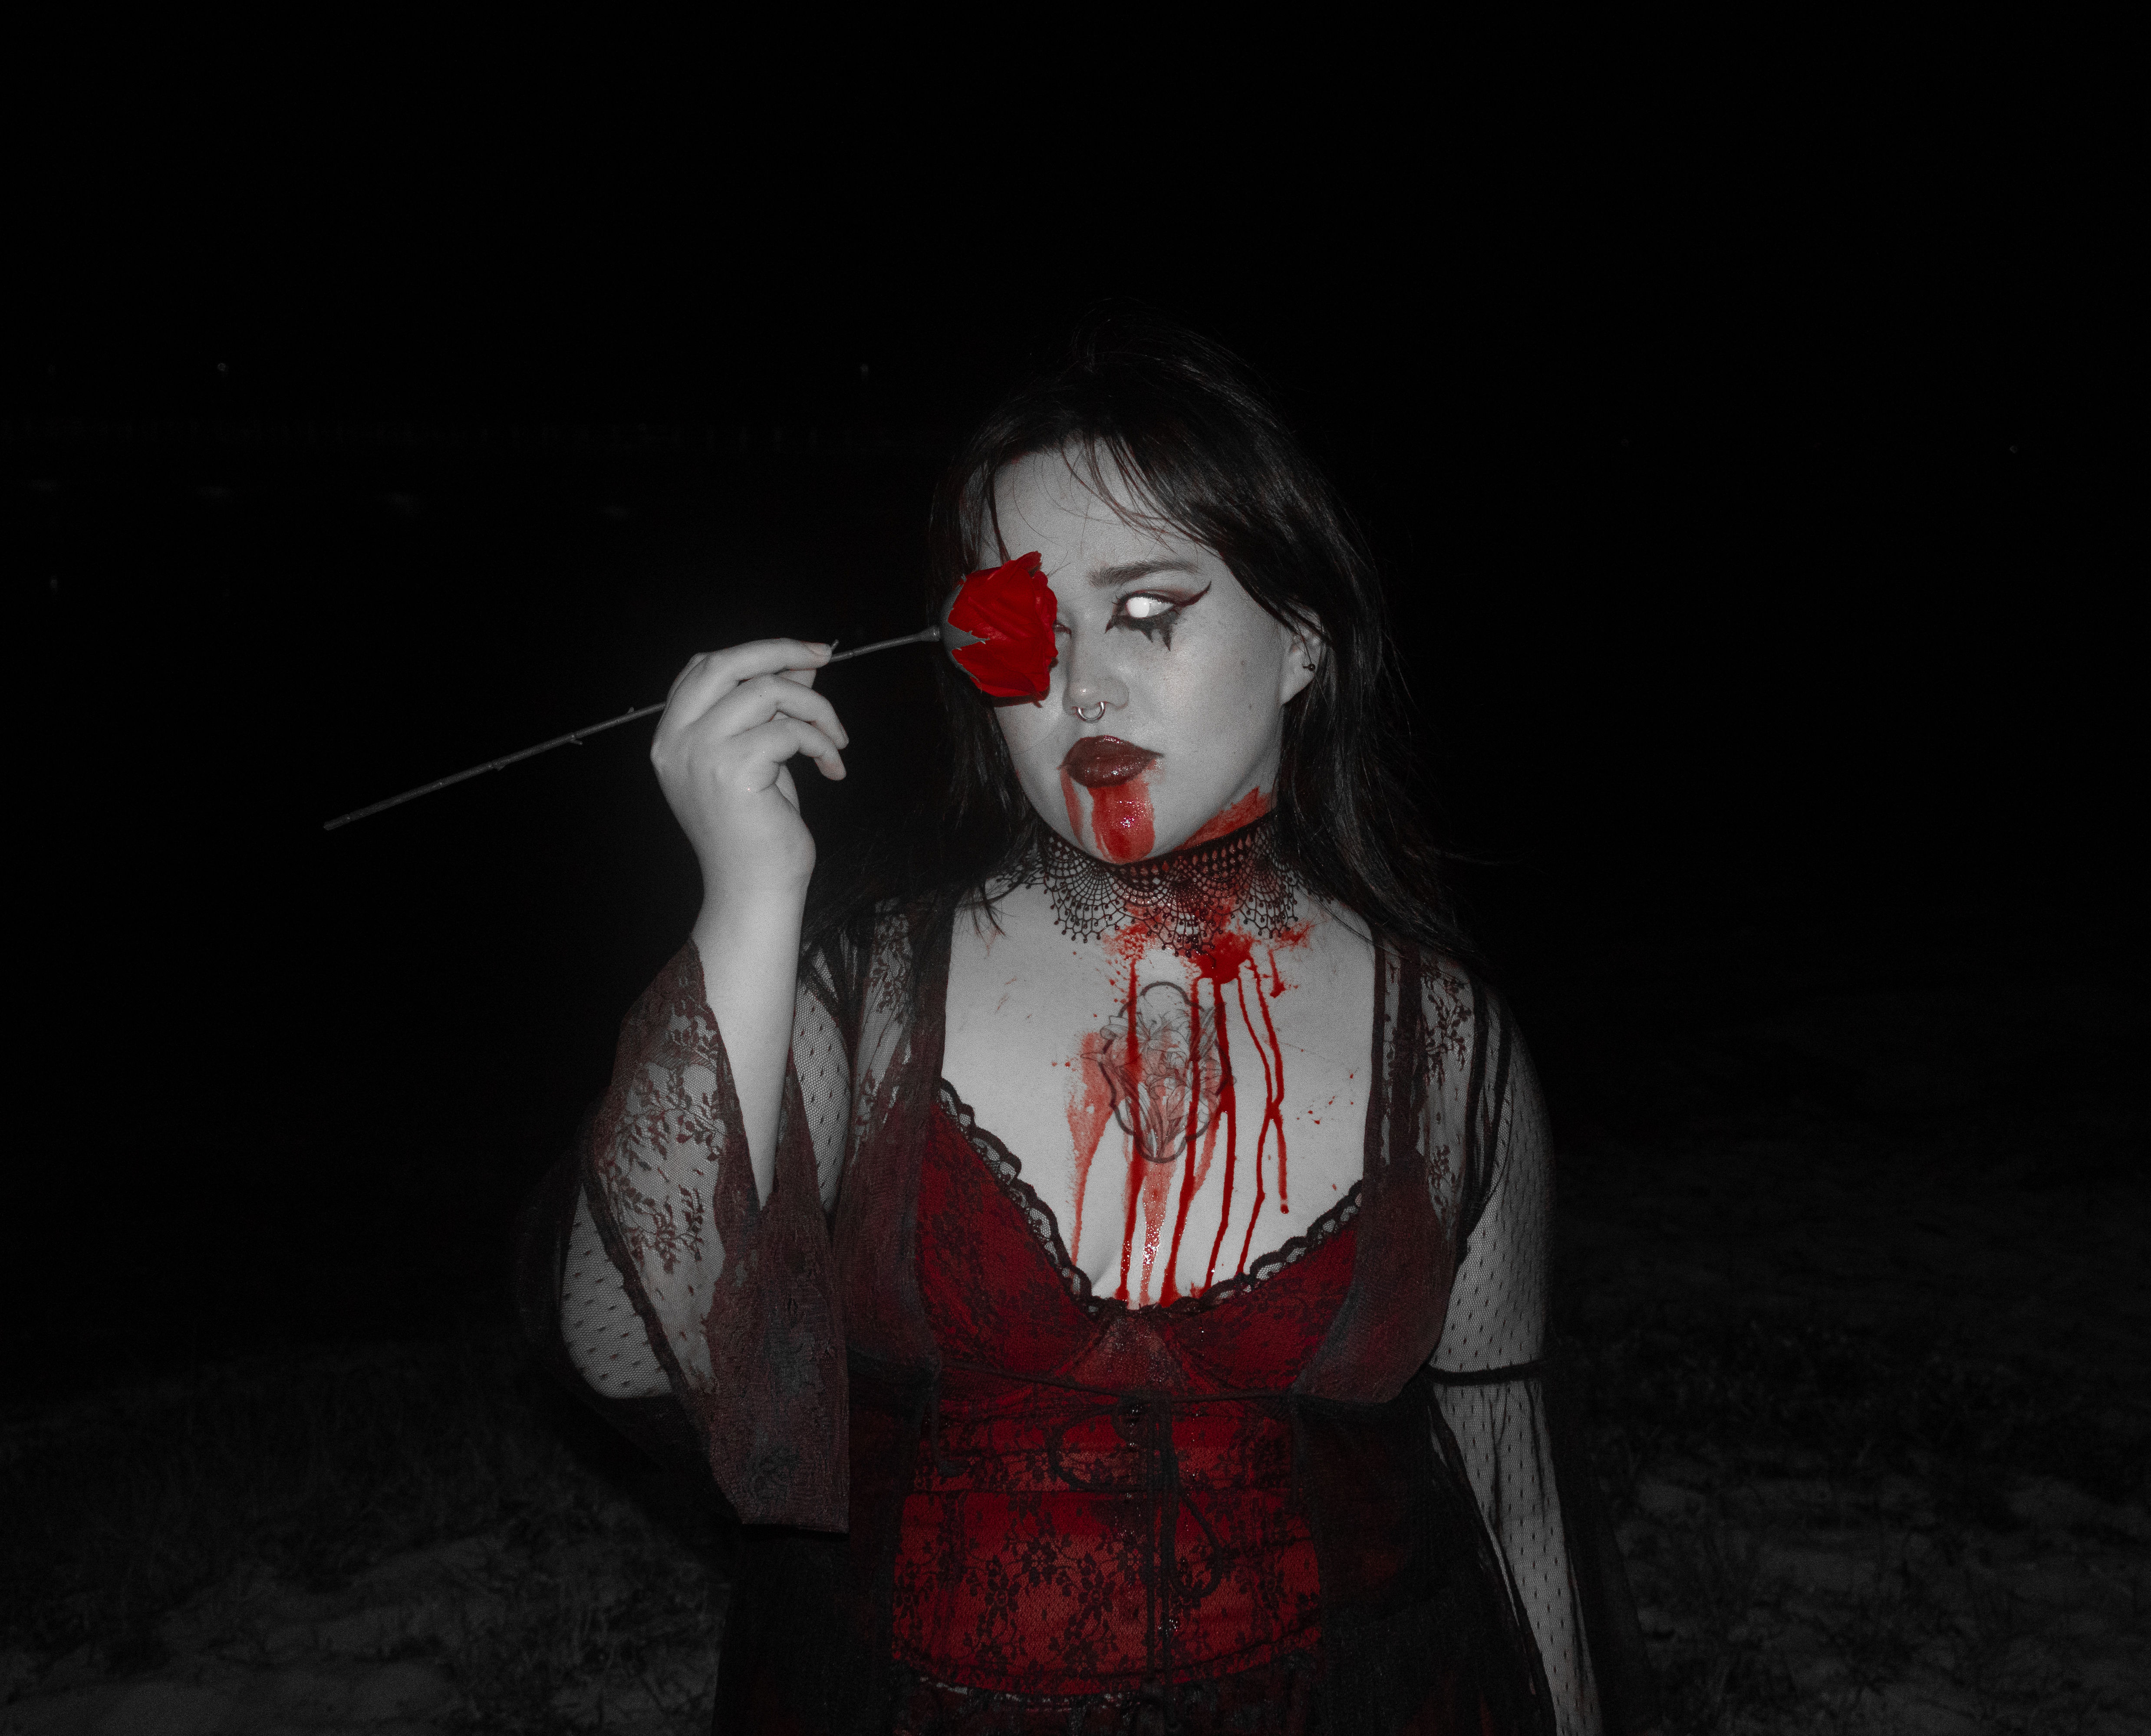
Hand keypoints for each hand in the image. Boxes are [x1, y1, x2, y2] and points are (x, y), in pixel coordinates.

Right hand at [649, 639, 845, 911]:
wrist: (754, 889)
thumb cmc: (759, 830)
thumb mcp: (764, 757)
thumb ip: (773, 709)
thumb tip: (802, 664)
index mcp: (672, 735)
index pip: (703, 667)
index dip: (756, 652)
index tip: (805, 654)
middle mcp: (676, 740)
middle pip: (726, 663)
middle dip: (781, 651)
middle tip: (824, 655)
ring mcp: (699, 754)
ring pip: (766, 691)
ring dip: (815, 707)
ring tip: (835, 739)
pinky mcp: (731, 770)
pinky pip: (789, 731)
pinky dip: (820, 743)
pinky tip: (833, 768)